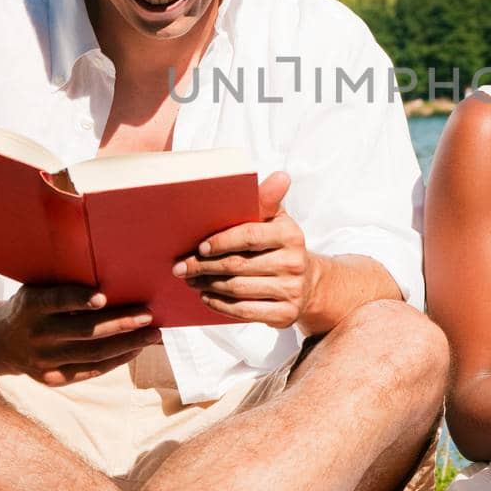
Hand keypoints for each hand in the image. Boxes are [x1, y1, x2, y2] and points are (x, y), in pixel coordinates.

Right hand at [0, 283, 159, 385]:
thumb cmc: (32, 304)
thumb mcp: (36, 287)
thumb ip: (64, 282)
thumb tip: (110, 272)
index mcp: (30, 305)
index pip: (56, 301)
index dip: (78, 299)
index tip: (103, 297)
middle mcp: (36, 334)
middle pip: (84, 331)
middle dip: (120, 323)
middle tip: (148, 314)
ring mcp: (43, 361)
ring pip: (92, 354)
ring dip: (127, 344)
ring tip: (152, 334)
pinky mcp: (52, 379)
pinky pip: (90, 371)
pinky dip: (116, 360)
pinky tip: (135, 349)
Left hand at [174, 171, 320, 328]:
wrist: (308, 282)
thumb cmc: (280, 245)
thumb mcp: (276, 220)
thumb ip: (268, 200)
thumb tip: (280, 176)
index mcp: (291, 234)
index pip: (249, 236)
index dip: (221, 242)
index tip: (199, 247)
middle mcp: (294, 263)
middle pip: (239, 265)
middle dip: (204, 267)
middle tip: (181, 267)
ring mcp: (292, 291)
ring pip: (238, 289)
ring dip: (208, 285)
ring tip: (191, 280)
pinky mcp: (286, 315)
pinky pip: (245, 311)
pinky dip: (221, 305)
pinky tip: (207, 297)